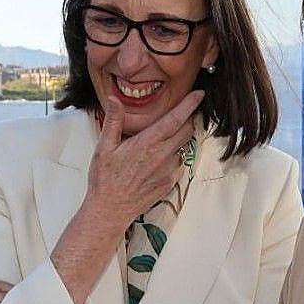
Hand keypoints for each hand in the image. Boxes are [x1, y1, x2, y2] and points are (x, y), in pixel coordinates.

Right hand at [83, 91, 204, 226]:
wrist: (111, 208)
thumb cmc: (105, 178)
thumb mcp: (104, 146)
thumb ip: (113, 121)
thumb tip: (113, 99)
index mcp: (147, 143)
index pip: (175, 119)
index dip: (189, 105)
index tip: (199, 94)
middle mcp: (163, 155)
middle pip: (186, 130)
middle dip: (187, 119)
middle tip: (181, 113)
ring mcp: (169, 169)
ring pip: (183, 147)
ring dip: (178, 138)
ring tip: (162, 138)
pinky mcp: (171, 181)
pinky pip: (178, 163)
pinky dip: (173, 155)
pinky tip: (157, 158)